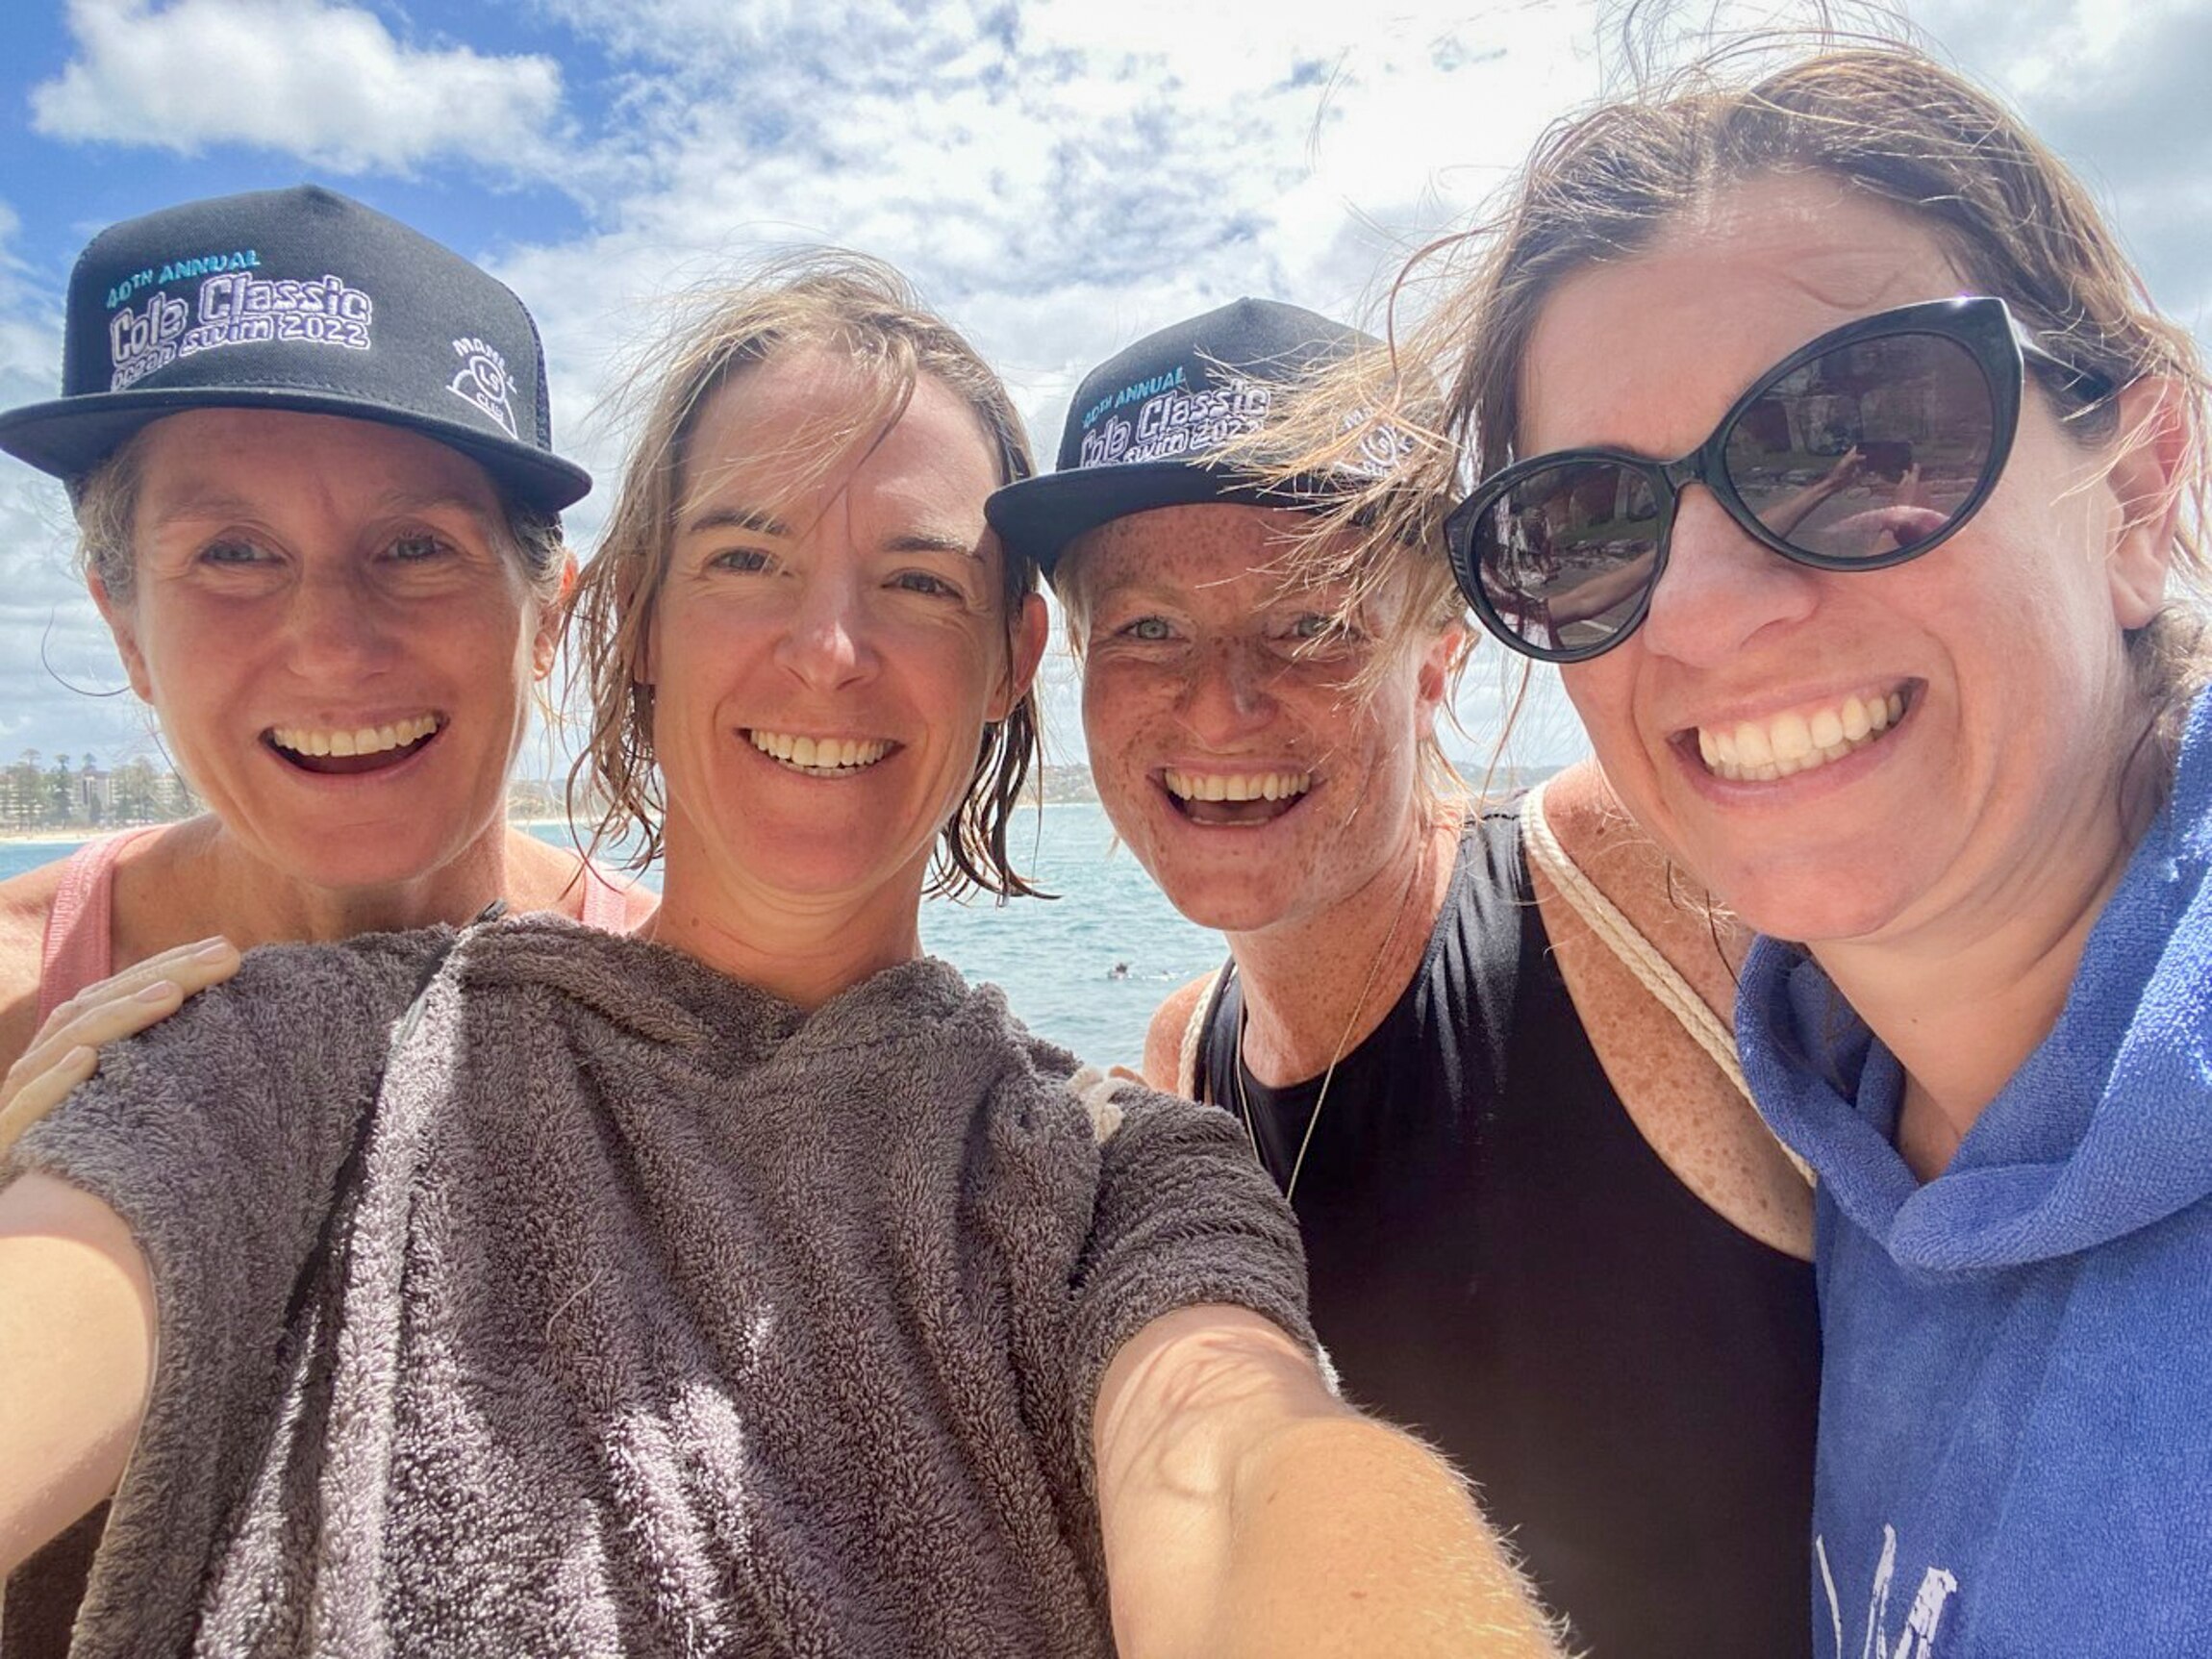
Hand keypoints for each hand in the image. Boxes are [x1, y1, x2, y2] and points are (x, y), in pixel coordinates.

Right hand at [0, 939, 239, 1163]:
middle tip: (224, 955)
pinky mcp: (7, 1145)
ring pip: (63, 1046)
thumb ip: (151, 1076)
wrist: (26, 1231)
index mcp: (66, 1058)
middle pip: (95, 1009)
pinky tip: (86, 1060)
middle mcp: (39, 1072)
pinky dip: (52, 1083)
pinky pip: (25, 1110)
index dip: (166, 968)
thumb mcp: (121, 1115)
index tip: (227, 950)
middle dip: (161, 976)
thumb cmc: (79, 1170)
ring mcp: (17, 1107)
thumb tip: (224, 1045)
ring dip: (115, 1017)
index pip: (115, 997)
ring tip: (170, 994)